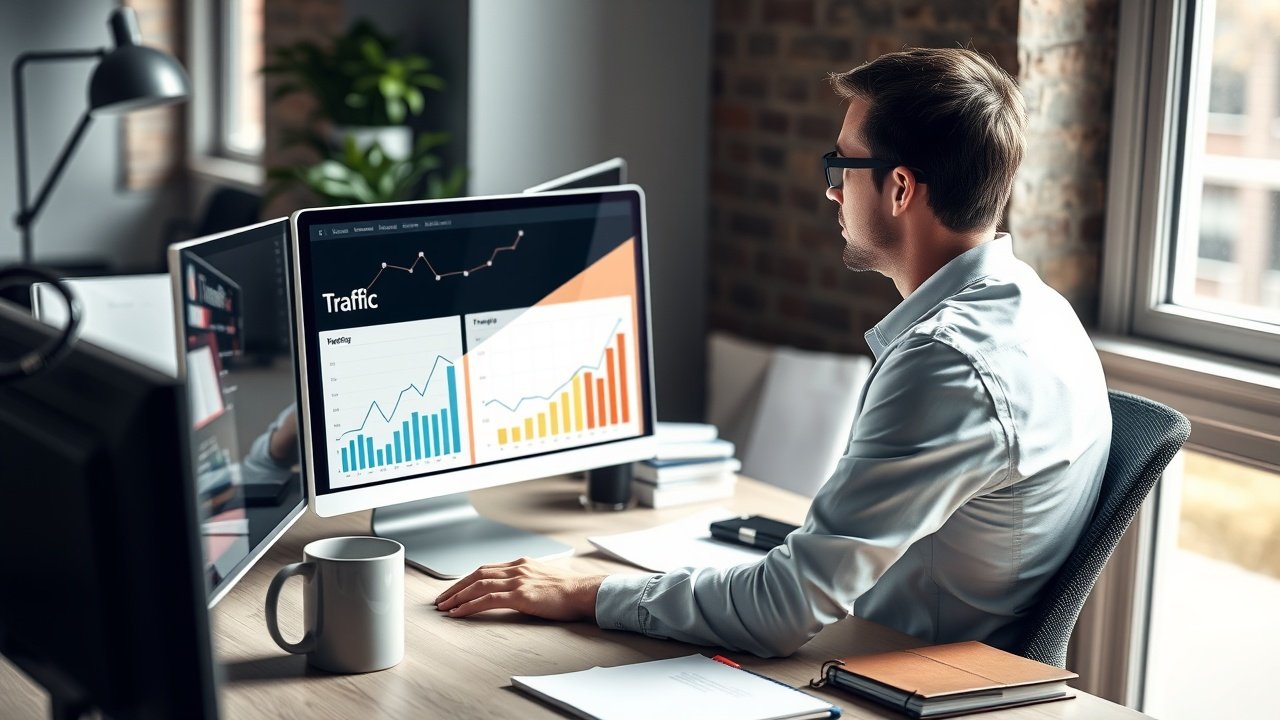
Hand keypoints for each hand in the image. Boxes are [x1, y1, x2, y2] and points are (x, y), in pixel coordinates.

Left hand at [434, 557, 604, 621]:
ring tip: (445, 607)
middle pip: (478, 574)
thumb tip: (518, 591)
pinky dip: (469, 605)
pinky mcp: (521, 595)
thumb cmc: (570, 591)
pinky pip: (488, 599)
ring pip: (479, 585)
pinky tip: (458, 613)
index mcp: (522, 564)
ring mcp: (518, 580)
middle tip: (442, 599)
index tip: (456, 589)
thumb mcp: (545, 579)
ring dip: (458, 596)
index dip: (468, 579)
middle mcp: (517, 568)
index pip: (487, 568)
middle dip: (456, 587)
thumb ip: (529, 581)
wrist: (584, 593)